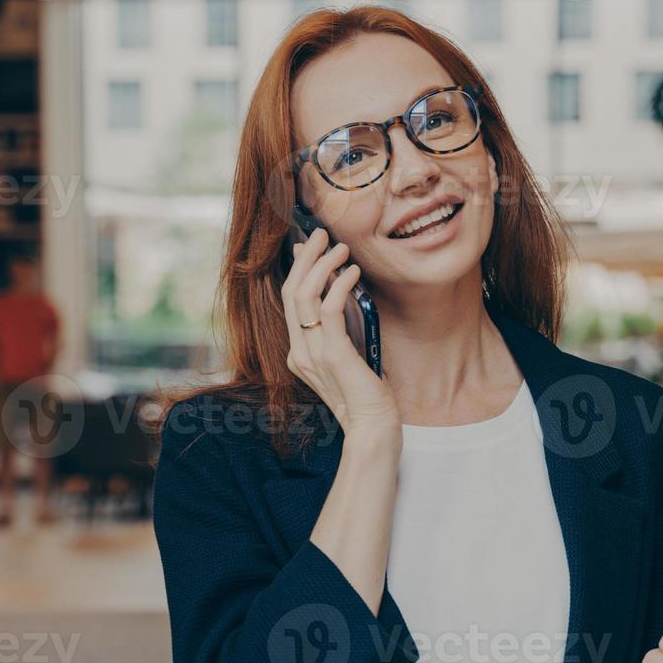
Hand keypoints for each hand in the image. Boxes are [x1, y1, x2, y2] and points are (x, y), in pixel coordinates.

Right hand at [282, 230, 398, 438]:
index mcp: (299, 353)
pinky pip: (328, 309)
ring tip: (341, 248)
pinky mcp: (332, 354)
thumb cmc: (367, 397)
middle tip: (321, 234)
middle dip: (305, 258)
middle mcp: (299, 352)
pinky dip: (339, 284)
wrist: (372, 428)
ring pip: (304, 296)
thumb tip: (343, 297)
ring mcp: (311, 354)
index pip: (290, 302)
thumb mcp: (349, 357)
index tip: (311, 247)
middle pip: (291, 292)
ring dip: (323, 266)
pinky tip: (353, 272)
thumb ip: (341, 332)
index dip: (298, 270)